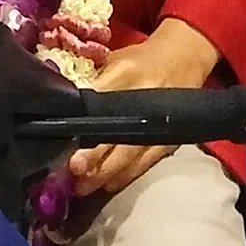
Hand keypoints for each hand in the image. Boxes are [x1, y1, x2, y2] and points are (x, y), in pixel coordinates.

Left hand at [68, 18, 219, 198]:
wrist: (183, 60)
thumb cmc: (141, 60)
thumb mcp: (113, 59)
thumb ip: (91, 82)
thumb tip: (62, 107)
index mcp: (126, 73)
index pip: (100, 100)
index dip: (84, 121)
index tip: (66, 137)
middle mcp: (144, 99)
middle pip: (117, 135)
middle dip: (94, 156)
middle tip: (74, 170)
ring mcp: (159, 124)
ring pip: (130, 156)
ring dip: (105, 174)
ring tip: (83, 186)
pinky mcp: (168, 141)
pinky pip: (144, 164)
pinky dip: (124, 176)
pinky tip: (107, 184)